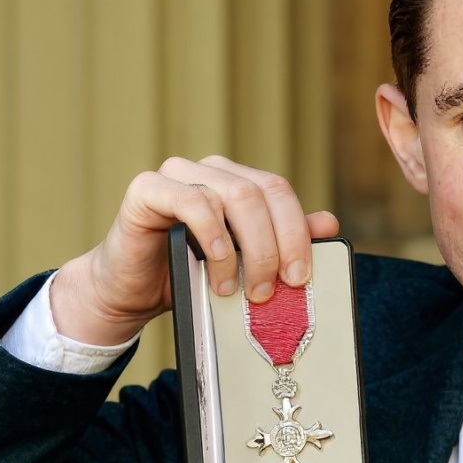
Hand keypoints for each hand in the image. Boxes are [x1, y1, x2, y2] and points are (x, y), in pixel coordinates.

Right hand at [51, 156, 338, 345]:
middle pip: (261, 193)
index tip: (300, 276)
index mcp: (239, 181)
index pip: (280, 192)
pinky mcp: (147, 189)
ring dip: (245, 248)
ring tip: (238, 289)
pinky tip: (217, 262)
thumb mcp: (246, 263)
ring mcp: (178, 175)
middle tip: (273, 288)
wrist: (133, 291)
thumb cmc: (191, 274)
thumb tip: (328, 223)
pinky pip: (190, 200)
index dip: (297, 231)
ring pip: (233, 195)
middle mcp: (212, 171)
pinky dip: (212, 233)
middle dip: (275, 244)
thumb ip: (283, 241)